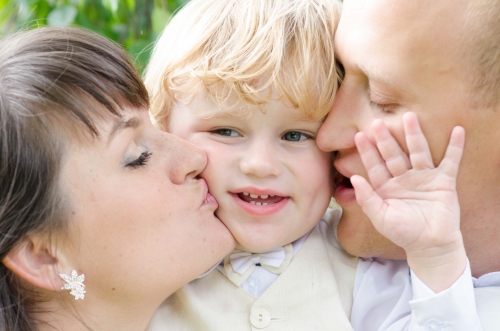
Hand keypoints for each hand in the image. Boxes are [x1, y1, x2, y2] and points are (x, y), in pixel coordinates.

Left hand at [352, 112, 465, 291]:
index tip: (359, 136)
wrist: (430, 246)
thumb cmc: (403, 233)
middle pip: (394, 154)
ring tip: (409, 117)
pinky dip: (455, 147)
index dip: (367, 151)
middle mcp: (404, 178)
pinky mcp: (444, 181)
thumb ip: (367, 199)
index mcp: (387, 187)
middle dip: (386, 139)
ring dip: (414, 135)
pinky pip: (450, 161)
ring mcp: (424, 178)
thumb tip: (354, 179)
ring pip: (418, 152)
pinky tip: (457, 130)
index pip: (375, 165)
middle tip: (378, 122)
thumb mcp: (381, 217)